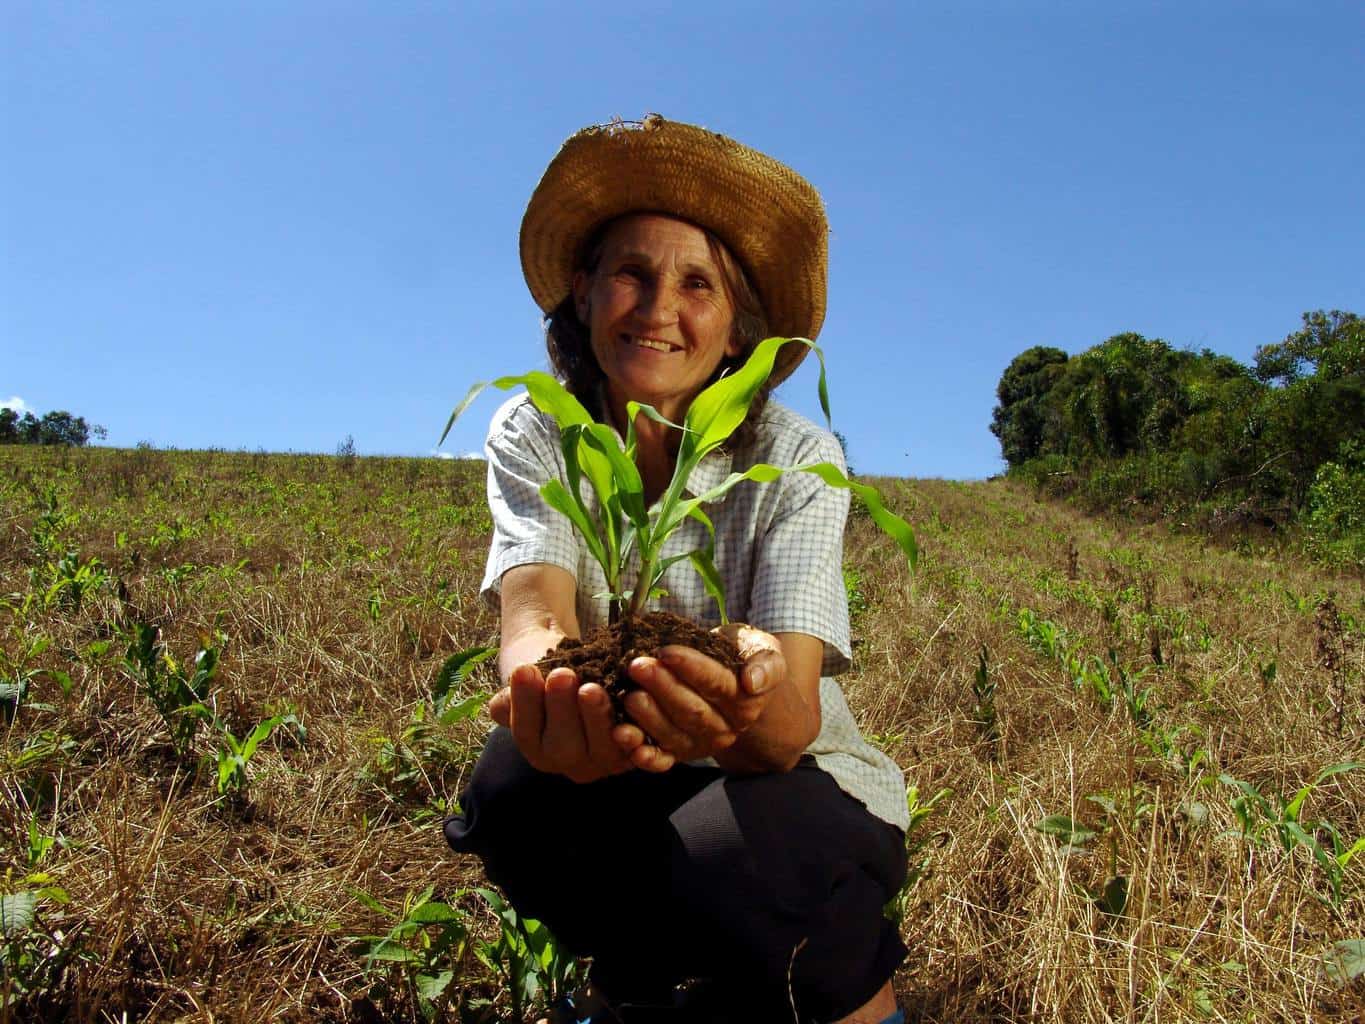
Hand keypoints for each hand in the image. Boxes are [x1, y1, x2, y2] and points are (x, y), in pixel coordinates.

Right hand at [488, 664, 638, 782]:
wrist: (590, 671)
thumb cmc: (553, 673)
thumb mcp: (530, 679)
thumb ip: (515, 690)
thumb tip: (504, 699)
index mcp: (535, 746)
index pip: (526, 731)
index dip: (525, 702)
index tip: (525, 669)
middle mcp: (567, 762)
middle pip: (562, 748)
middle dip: (562, 710)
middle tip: (561, 675)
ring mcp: (601, 763)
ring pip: (601, 750)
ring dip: (597, 719)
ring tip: (591, 688)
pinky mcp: (633, 755)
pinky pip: (636, 751)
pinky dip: (635, 735)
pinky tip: (631, 711)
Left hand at [617, 623, 785, 770]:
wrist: (734, 683)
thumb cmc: (741, 657)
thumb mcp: (763, 650)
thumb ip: (767, 664)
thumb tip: (752, 681)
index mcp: (744, 702)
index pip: (715, 684)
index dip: (691, 668)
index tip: (666, 651)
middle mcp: (724, 728)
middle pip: (691, 710)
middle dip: (662, 688)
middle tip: (637, 666)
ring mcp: (700, 744)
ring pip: (673, 734)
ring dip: (648, 717)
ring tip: (627, 695)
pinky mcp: (679, 753)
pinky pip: (661, 759)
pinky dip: (643, 755)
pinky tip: (624, 739)